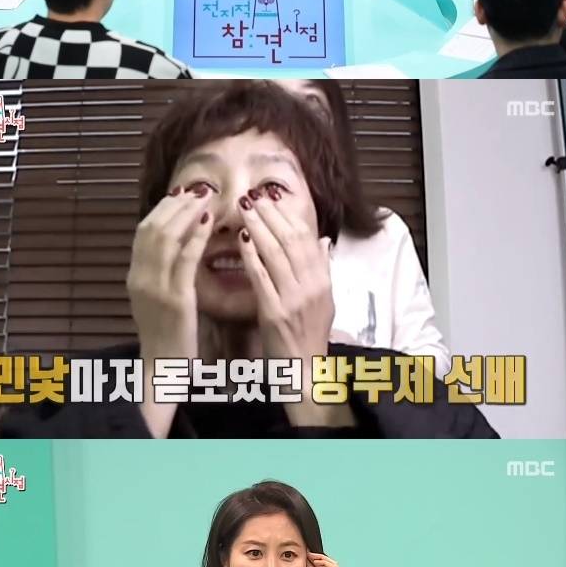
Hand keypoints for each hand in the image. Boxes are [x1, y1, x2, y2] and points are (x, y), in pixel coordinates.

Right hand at [126, 187, 213, 360]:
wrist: (163, 369)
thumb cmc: (166, 335)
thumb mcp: (154, 299)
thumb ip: (159, 272)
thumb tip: (173, 243)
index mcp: (134, 276)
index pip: (143, 231)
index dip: (162, 208)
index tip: (182, 192)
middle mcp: (140, 277)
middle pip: (152, 227)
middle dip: (175, 204)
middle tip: (197, 188)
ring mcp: (155, 288)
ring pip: (166, 238)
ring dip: (186, 213)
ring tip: (205, 198)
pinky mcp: (175, 299)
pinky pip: (184, 260)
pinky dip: (195, 237)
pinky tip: (209, 223)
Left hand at [236, 191, 333, 376]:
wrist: (305, 371)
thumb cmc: (310, 334)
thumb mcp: (325, 300)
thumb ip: (322, 268)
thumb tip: (324, 240)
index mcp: (324, 281)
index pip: (308, 238)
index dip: (289, 215)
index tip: (271, 197)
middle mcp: (312, 286)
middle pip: (292, 240)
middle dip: (271, 214)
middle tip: (253, 196)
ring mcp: (294, 299)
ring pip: (276, 254)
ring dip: (258, 227)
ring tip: (244, 209)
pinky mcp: (275, 313)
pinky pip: (261, 278)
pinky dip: (251, 256)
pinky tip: (240, 241)